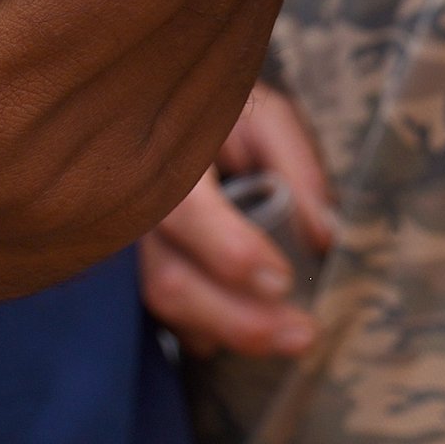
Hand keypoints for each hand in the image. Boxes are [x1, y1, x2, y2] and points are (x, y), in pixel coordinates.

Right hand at [137, 83, 335, 356]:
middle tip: (302, 336)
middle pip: (168, 280)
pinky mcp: (129, 269)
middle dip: (239, 320)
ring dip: (226, 331)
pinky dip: (204, 329)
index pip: (186, 211)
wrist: (159, 107)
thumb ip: (296, 167)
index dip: (232, 253)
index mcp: (163, 153)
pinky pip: (158, 314)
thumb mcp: (263, 115)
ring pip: (161, 306)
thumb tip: (322, 237)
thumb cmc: (216, 108)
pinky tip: (243, 332)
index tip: (282, 281)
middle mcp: (131, 204)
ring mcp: (122, 242)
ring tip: (287, 336)